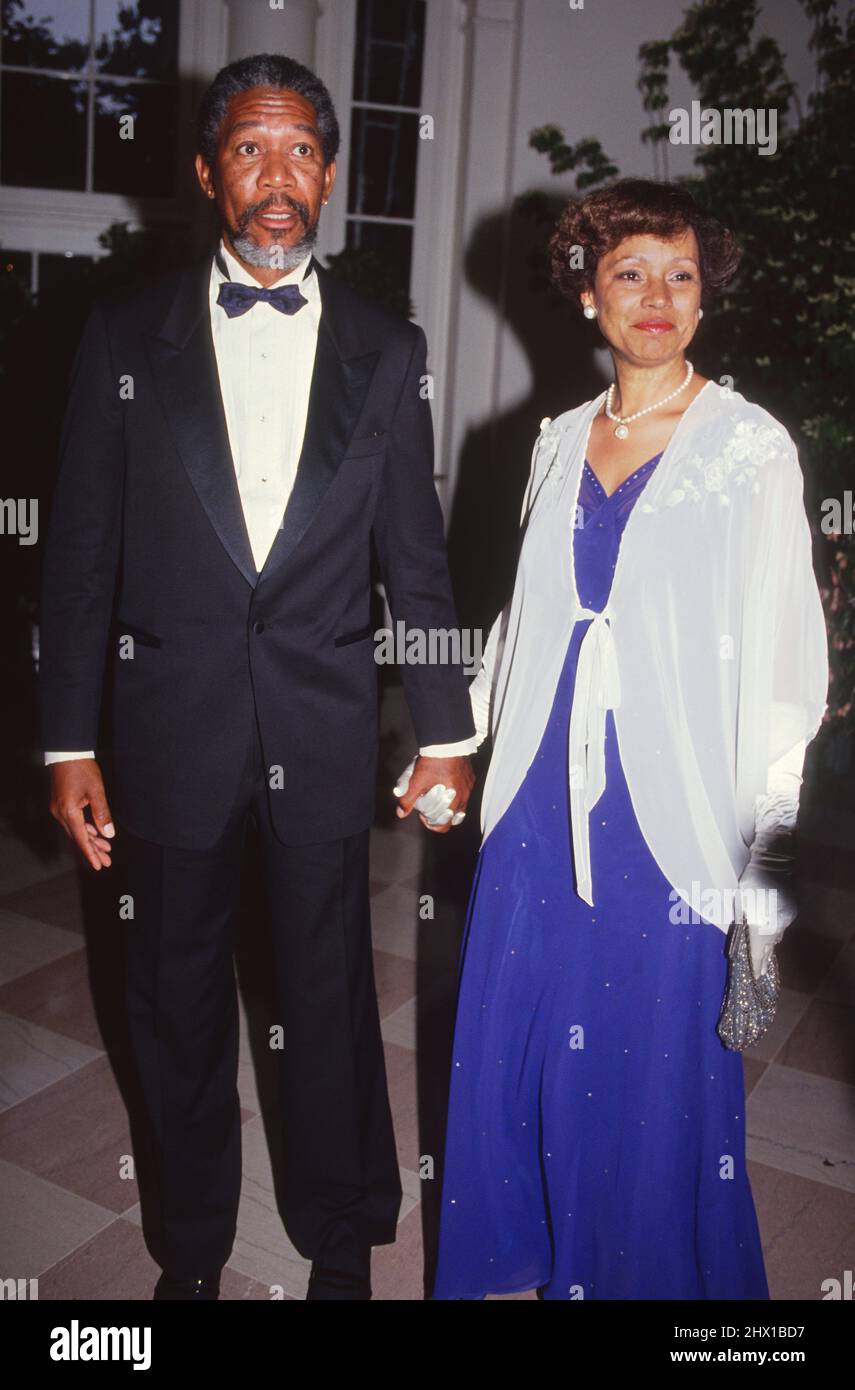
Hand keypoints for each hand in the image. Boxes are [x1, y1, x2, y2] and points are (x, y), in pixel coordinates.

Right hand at [49, 758, 115, 869]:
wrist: (66, 753)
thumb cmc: (82, 769)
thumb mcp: (96, 791)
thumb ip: (102, 813)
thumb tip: (109, 833)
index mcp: (69, 811)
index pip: (82, 839)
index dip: (91, 853)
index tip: (100, 865)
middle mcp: (60, 813)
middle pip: (78, 837)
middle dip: (93, 850)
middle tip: (107, 862)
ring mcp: (59, 809)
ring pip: (76, 830)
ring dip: (90, 840)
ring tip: (106, 850)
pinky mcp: (61, 804)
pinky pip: (73, 822)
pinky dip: (85, 829)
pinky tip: (95, 834)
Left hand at [393, 755, 474, 833]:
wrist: (447, 742)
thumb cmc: (433, 761)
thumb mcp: (417, 781)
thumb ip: (408, 799)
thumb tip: (401, 813)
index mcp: (453, 800)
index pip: (444, 825)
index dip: (431, 824)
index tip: (422, 816)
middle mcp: (464, 796)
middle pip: (453, 818)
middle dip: (439, 816)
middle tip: (428, 809)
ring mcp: (469, 787)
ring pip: (461, 807)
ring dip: (448, 808)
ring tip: (437, 801)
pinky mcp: (470, 777)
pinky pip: (465, 792)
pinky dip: (455, 795)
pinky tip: (445, 786)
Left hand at [738, 856, 796, 977]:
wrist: (774, 862)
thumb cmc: (751, 882)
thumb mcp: (740, 901)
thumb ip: (742, 920)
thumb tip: (741, 932)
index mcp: (762, 926)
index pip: (759, 951)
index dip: (757, 965)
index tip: (756, 976)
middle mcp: (777, 925)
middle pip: (770, 946)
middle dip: (765, 959)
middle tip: (762, 972)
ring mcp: (786, 918)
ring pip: (777, 935)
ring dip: (770, 944)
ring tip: (766, 956)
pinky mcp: (791, 909)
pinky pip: (781, 925)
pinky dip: (775, 931)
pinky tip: (772, 934)